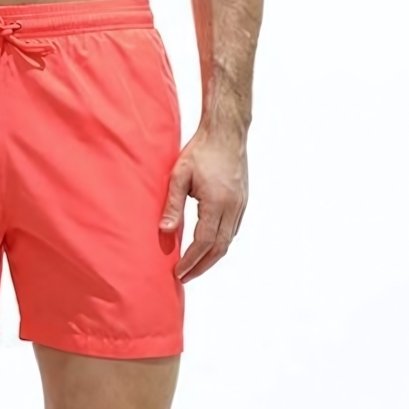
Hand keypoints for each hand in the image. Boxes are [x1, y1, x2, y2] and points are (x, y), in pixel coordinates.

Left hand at [158, 125, 247, 283]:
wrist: (226, 132)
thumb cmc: (200, 150)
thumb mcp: (179, 175)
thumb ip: (172, 204)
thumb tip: (165, 231)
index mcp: (217, 203)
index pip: (204, 242)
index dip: (191, 261)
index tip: (178, 272)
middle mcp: (233, 207)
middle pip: (219, 249)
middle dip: (202, 266)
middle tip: (185, 276)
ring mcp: (241, 204)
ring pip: (228, 241)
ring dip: (212, 256)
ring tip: (195, 265)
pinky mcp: (243, 200)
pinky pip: (233, 229)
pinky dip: (221, 242)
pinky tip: (209, 244)